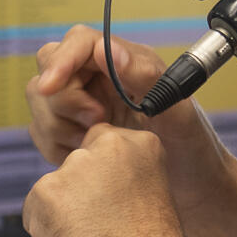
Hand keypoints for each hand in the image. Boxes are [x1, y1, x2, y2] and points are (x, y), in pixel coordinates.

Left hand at [23, 123, 204, 236]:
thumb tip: (96, 185)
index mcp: (142, 143)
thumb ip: (126, 177)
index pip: (105, 147)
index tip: (115, 203)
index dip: (106, 180)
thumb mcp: (155, 193)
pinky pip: (34, 211)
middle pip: (78, 164)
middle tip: (101, 225)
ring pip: (56, 187)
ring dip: (64, 210)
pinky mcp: (45, 192)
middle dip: (82, 191)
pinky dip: (45, 230)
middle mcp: (107, 146)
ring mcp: (74, 167)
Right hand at [25, 25, 236, 236]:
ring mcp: (85, 107)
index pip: (79, 43)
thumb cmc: (193, 149)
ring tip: (93, 144)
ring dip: (59, 126)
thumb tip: (107, 50)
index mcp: (126, 64)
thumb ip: (144, 76)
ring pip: (42, 102)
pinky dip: (55, 147)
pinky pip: (43, 132)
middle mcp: (101, 80)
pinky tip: (84, 159)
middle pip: (50, 69)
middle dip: (63, 99)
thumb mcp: (176, 110)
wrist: (194, 193)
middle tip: (95, 123)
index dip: (61, 60)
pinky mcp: (74, 136)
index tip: (51, 86)